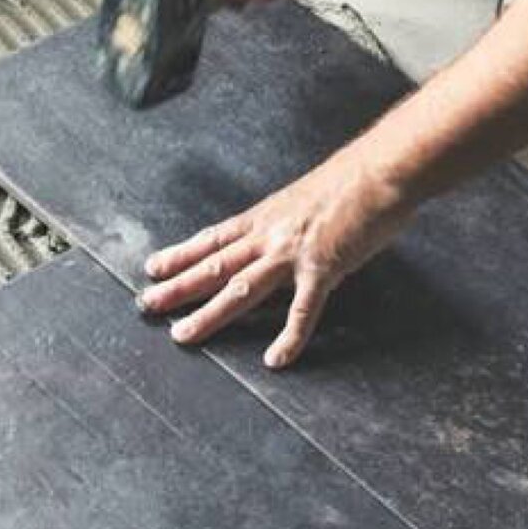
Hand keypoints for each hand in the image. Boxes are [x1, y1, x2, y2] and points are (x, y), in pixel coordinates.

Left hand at [137, 149, 411, 367]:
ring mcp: (292, 253)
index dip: (180, 254)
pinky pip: (302, 310)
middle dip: (177, 286)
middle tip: (146, 304)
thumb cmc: (352, 179)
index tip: (153, 267)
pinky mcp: (322, 268)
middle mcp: (269, 235)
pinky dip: (289, 337)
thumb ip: (288, 220)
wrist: (382, 168)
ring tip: (182, 334)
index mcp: (265, 217)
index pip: (212, 239)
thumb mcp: (305, 197)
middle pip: (213, 265)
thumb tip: (283, 234)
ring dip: (208, 314)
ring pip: (239, 289)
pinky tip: (276, 360)